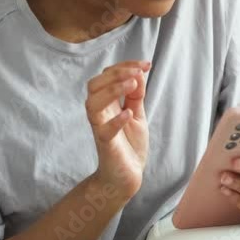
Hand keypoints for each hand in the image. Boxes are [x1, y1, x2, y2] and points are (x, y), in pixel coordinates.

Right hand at [86, 60, 150, 200]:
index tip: (146, 64)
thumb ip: (136, 95)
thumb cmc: (129, 143)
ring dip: (112, 90)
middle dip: (116, 74)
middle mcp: (100, 112)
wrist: (127, 174)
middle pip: (94, 85)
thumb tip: (139, 73)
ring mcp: (100, 127)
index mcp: (107, 103)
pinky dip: (115, 120)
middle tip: (138, 73)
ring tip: (133, 85)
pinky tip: (128, 114)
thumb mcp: (137, 114)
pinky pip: (104, 130)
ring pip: (92, 103)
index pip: (107, 75)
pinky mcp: (105, 144)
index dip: (125, 66)